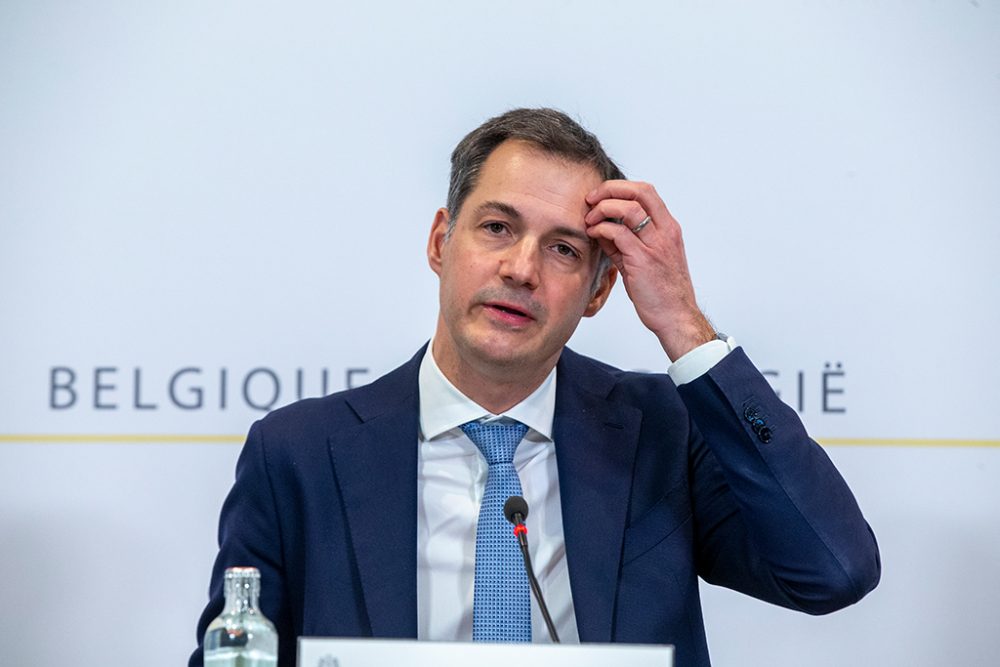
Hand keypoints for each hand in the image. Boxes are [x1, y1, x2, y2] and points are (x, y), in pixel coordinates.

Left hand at [584, 180, 714, 360]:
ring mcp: (655, 245)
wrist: (676, 317)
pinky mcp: (642, 260)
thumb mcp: (646, 261)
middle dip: (610, 189)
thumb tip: (603, 230)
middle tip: (591, 200)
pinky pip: (618, 233)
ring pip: (628, 209)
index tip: (601, 196)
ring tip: (589, 220)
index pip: (646, 191)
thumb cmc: (663, 292)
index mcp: (668, 229)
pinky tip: (593, 235)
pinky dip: (601, 229)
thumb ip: (627, 244)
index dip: (621, 187)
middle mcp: (665, 232)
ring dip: (603, 209)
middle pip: (639, 191)